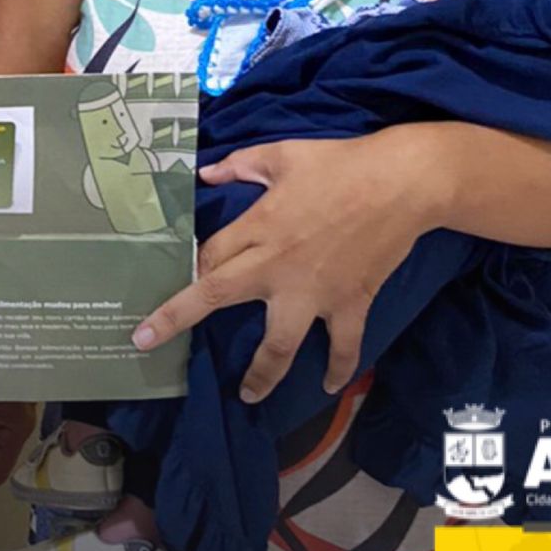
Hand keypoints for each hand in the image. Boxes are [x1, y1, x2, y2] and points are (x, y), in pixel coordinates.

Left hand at [133, 128, 438, 402]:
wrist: (401, 183)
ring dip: (262, 374)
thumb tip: (208, 173)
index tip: (172, 284)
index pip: (208, 256)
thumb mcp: (281, 155)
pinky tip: (329, 386)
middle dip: (180, 321)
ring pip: (279, 344)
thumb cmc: (338, 164)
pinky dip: (339, 370)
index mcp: (258, 227)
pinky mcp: (350, 304)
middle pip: (219, 297)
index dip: (189, 269)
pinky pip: (343, 347)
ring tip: (249, 396)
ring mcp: (314, 292)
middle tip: (150, 344)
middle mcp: (277, 266)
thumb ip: (240, 165)